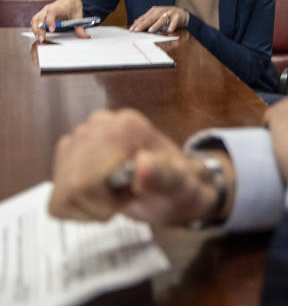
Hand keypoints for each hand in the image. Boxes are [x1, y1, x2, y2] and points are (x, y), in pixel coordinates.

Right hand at [31, 0, 86, 41]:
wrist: (70, 0)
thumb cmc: (73, 7)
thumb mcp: (78, 17)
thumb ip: (80, 28)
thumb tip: (86, 36)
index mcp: (58, 7)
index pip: (51, 13)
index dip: (50, 21)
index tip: (52, 29)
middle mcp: (48, 8)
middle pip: (40, 17)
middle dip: (40, 29)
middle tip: (42, 38)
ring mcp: (44, 11)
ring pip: (35, 19)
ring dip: (35, 29)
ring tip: (39, 38)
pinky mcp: (41, 14)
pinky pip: (35, 20)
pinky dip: (34, 27)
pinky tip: (38, 34)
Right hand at [48, 109, 226, 227]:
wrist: (175, 186)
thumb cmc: (180, 185)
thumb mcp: (182, 185)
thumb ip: (164, 176)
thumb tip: (143, 164)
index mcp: (126, 126)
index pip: (87, 179)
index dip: (109, 199)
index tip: (134, 193)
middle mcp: (98, 124)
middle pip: (72, 186)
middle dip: (99, 204)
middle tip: (127, 196)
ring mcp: (79, 138)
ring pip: (62, 194)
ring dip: (90, 208)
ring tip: (117, 196)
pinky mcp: (68, 156)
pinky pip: (57, 200)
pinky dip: (79, 210)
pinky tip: (102, 198)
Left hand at [129, 6, 189, 33]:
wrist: (183, 14)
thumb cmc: (168, 16)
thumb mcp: (157, 16)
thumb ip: (147, 19)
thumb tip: (136, 22)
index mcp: (155, 10)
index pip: (144, 18)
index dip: (137, 24)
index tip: (131, 30)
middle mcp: (161, 11)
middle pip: (151, 18)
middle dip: (143, 25)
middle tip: (137, 30)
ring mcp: (170, 13)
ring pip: (162, 20)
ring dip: (156, 25)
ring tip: (151, 30)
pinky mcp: (178, 17)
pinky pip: (175, 22)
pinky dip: (172, 26)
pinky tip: (169, 30)